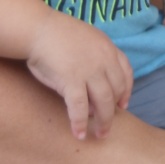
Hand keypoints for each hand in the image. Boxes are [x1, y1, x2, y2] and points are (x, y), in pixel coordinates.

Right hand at [24, 12, 133, 139]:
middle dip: (114, 110)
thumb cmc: (55, 33)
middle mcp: (103, 60)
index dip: (126, 90)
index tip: (123, 104)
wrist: (38, 28)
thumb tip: (94, 86)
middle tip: (109, 125)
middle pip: (117, 90)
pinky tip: (79, 134)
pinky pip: (80, 108)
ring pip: (104, 102)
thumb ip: (94, 58)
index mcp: (107, 47)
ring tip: (100, 135)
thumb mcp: (85, 39)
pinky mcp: (72, 80)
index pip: (126, 72)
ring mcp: (89, 71)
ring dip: (104, 122)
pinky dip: (81, 123)